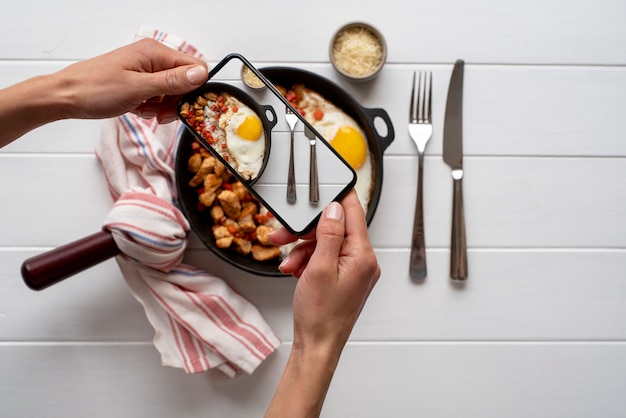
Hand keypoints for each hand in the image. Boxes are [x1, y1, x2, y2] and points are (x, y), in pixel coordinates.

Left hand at [0, 38, 208, 147]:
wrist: (66, 96)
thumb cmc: (95, 89)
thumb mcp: (138, 88)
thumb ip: (172, 81)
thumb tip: (200, 74)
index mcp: (155, 52)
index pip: (194, 66)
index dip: (194, 89)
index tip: (182, 105)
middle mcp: (153, 57)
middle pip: (185, 81)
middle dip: (177, 101)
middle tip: (161, 114)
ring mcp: (146, 69)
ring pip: (172, 91)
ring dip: (164, 106)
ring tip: (147, 111)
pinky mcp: (139, 80)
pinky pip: (158, 95)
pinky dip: (153, 106)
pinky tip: (139, 109)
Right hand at [265, 190, 379, 416]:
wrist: (318, 347)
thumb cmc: (320, 316)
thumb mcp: (319, 268)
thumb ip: (329, 234)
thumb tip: (334, 208)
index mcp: (363, 256)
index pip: (353, 212)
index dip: (336, 197)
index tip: (323, 184)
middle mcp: (364, 261)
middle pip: (335, 229)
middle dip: (307, 231)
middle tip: (283, 235)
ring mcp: (355, 270)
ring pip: (327, 244)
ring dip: (303, 249)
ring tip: (288, 263)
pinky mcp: (346, 278)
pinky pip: (326, 259)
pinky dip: (308, 261)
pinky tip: (295, 270)